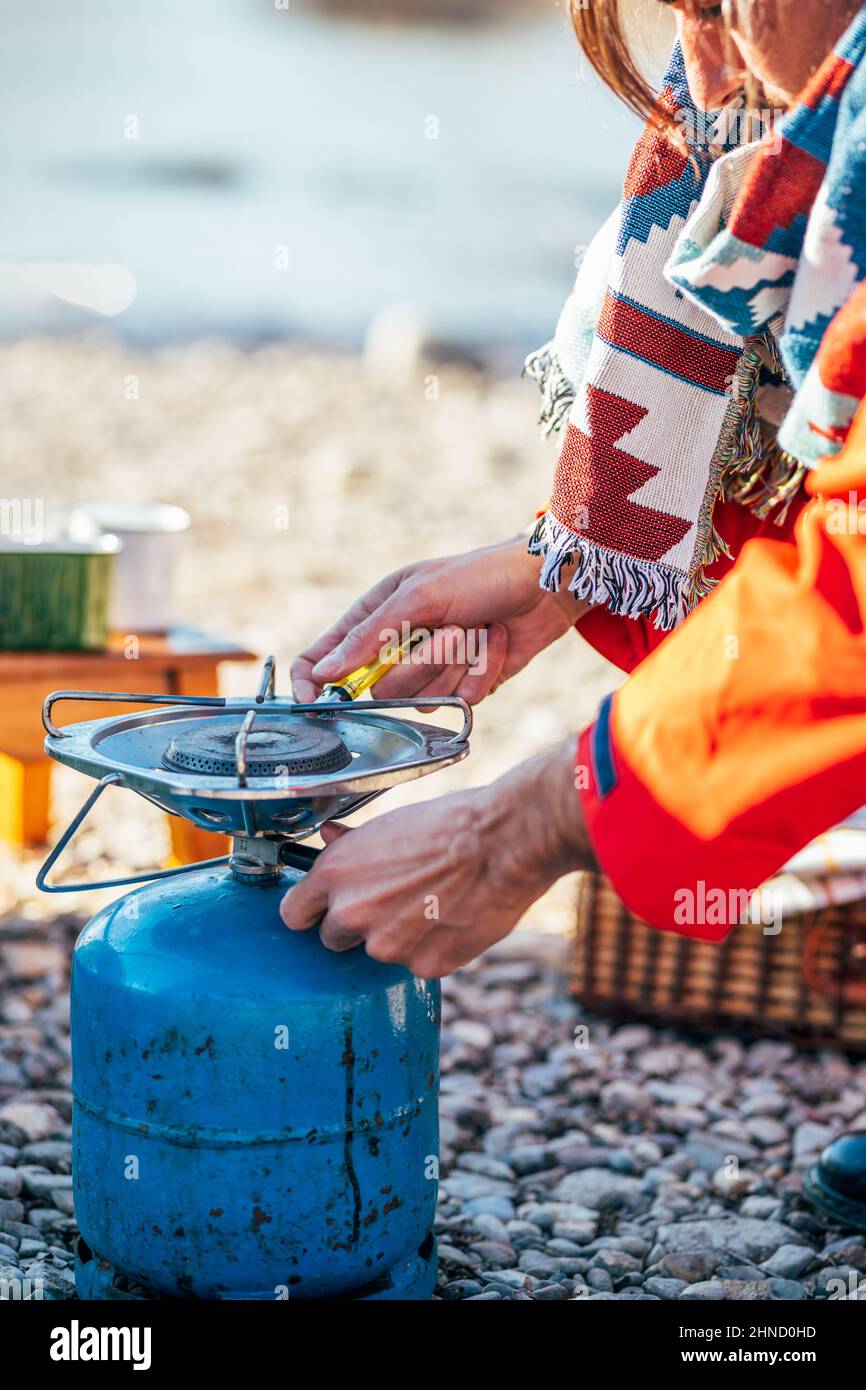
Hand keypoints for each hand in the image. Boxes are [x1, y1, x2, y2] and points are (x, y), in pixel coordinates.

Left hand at [279, 740, 593, 976]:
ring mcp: (386, 944)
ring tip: (433, 904)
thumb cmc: (451, 824)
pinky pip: (417, 964)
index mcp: (335, 874)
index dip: (311, 911)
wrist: (504, 841)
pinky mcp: (423, 965)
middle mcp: (352, 912)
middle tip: (392, 902)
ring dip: (398, 937)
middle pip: (333, 939)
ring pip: (379, 952)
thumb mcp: (390, 825)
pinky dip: (431, 950)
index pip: (293, 914)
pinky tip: (453, 920)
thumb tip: (328, 837)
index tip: (324, 909)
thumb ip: (352, 845)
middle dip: (356, 926)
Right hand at [290, 535, 585, 705]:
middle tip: (449, 629)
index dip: (314, 681)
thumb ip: (369, 635)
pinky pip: (460, 702)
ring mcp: (432, 669)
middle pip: (380, 689)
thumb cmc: (479, 575)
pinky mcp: (463, 685)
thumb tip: (324, 672)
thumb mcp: (419, 596)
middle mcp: (398, 646)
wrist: (543, 586)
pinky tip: (496, 643)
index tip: (315, 699)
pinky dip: (483, 672)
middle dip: (420, 663)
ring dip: (457, 663)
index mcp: (376, 614)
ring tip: (477, 629)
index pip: (324, 657)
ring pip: (422, 699)